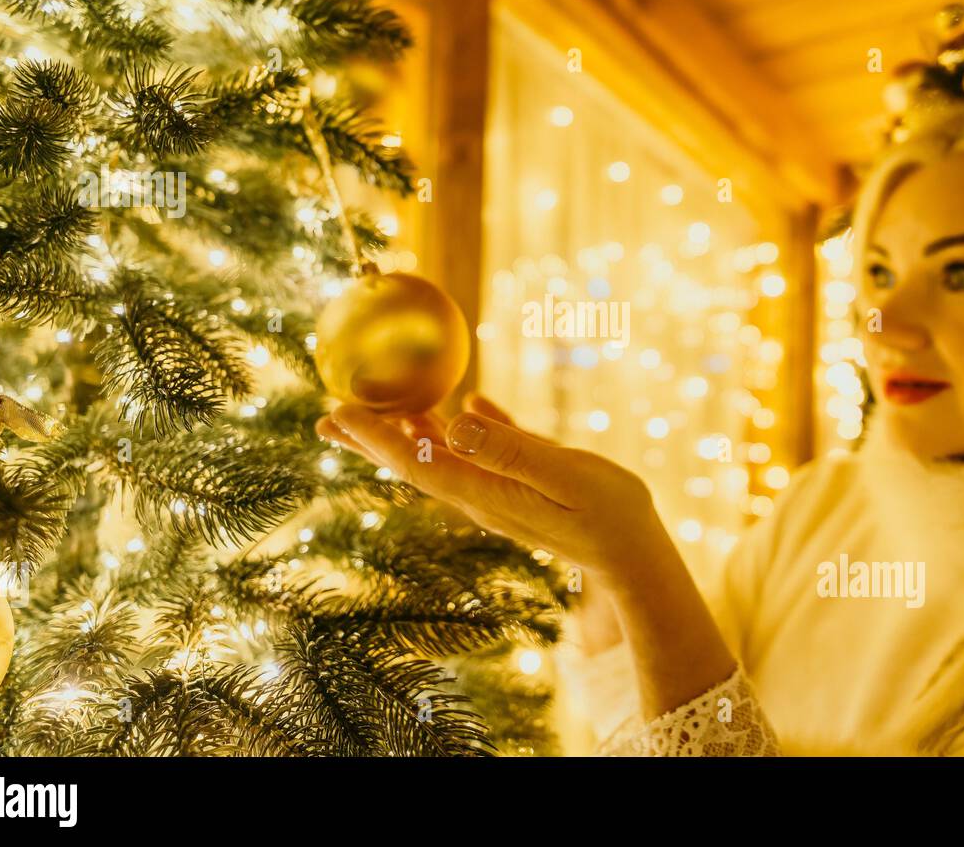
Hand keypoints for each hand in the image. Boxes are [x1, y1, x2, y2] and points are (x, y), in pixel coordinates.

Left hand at [315, 393, 669, 586]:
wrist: (637, 558)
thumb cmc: (610, 515)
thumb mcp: (567, 475)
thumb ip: (513, 449)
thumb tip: (456, 423)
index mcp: (486, 493)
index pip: (416, 462)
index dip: (375, 437)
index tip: (338, 412)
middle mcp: (483, 496)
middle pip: (414, 463)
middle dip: (371, 439)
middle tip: (326, 416)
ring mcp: (501, 494)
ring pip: (444, 456)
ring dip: (409, 432)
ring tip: (378, 410)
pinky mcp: (525, 488)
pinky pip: (485, 452)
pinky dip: (467, 428)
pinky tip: (469, 405)